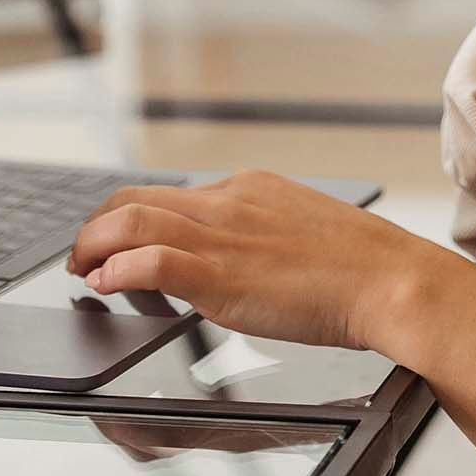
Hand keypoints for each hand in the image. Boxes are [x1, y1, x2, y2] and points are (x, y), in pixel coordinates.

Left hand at [65, 169, 463, 352]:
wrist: (392, 280)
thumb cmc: (360, 270)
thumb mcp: (300, 234)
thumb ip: (259, 237)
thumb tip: (232, 258)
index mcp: (247, 189)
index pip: (168, 193)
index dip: (128, 216)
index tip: (116, 240)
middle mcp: (227, 202)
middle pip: (134, 197)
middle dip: (96, 226)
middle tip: (83, 256)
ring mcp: (223, 236)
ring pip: (131, 220)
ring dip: (93, 245)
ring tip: (83, 270)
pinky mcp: (222, 275)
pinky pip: (151, 260)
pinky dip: (118, 270)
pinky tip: (106, 286)